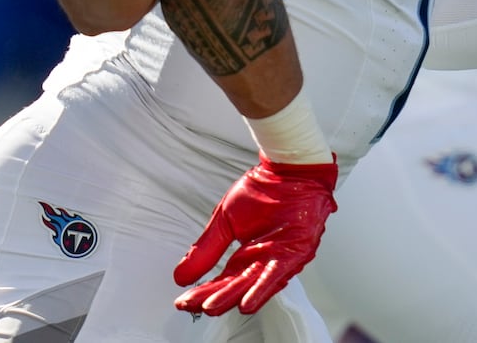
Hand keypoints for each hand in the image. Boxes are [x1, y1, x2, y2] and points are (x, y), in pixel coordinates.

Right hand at [173, 155, 337, 315]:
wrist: (290, 169)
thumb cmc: (264, 190)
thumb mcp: (226, 220)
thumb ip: (207, 249)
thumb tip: (181, 274)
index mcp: (247, 256)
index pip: (221, 280)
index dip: (202, 292)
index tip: (183, 301)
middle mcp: (262, 262)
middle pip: (234, 286)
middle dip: (212, 298)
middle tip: (190, 306)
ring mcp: (279, 259)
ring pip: (252, 284)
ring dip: (232, 297)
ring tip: (211, 307)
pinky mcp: (295, 253)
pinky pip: (276, 274)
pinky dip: (260, 289)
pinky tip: (246, 303)